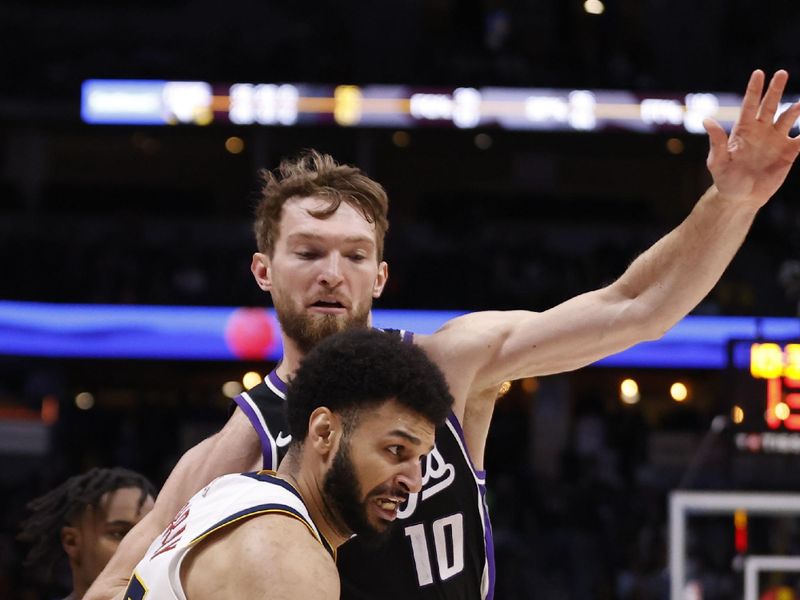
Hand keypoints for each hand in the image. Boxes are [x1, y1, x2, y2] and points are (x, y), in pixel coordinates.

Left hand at [703, 69, 799, 207]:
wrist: (741, 197)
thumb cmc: (725, 179)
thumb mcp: (717, 162)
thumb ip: (716, 141)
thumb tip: (706, 120)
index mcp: (743, 130)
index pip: (749, 105)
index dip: (754, 89)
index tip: (759, 73)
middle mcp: (761, 131)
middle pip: (770, 106)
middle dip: (776, 90)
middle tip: (782, 73)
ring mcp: (776, 140)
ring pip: (789, 118)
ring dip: (795, 109)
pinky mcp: (789, 152)